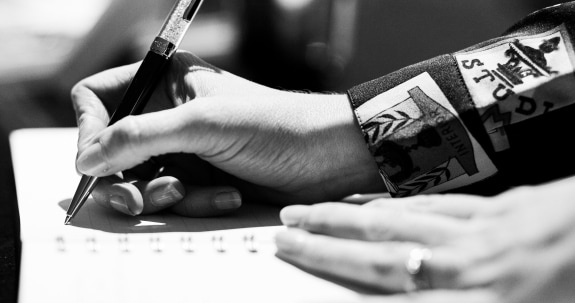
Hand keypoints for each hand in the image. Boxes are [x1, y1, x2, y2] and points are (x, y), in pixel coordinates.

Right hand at [72, 51, 381, 216]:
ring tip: (197, 192)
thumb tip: (87, 156)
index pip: (98, 99)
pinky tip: (226, 196)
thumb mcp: (204, 124)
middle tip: (139, 199)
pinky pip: (174, 200)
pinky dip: (195, 204)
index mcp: (166, 82)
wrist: (328, 157)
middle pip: (113, 150)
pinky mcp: (202, 178)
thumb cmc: (276, 125)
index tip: (96, 161)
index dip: (88, 130)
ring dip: (165, 195)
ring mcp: (185, 149)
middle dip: (126, 178)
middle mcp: (170, 114)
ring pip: (141, 181)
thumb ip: (140, 137)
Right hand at [275, 176, 574, 302]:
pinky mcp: (496, 208)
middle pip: (384, 255)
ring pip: (399, 221)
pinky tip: (371, 203)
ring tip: (309, 213)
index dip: (346, 291)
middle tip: (284, 235)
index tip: (304, 290)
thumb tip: (410, 298)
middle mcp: (472, 264)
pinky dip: (393, 203)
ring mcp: (481, 231)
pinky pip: (432, 204)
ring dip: (348, 218)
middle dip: (327, 246)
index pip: (398, 300)